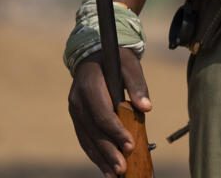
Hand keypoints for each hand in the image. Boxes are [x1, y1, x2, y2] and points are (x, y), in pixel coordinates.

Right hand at [67, 49, 151, 176]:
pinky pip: (84, 139)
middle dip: (108, 151)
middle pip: (93, 131)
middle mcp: (77, 100)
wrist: (95, 55)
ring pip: (87, 139)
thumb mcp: (130, 64)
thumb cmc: (117, 59)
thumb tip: (146, 108)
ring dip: (101, 158)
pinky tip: (105, 168)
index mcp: (89, 84)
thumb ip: (138, 84)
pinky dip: (94, 154)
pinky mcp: (76, 118)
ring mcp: (74, 110)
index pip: (102, 113)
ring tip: (115, 175)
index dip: (116, 131)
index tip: (130, 145)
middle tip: (123, 169)